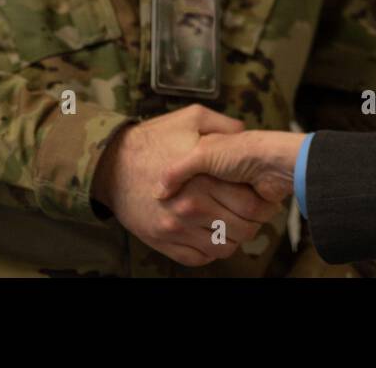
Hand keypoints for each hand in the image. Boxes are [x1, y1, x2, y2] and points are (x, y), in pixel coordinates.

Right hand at [91, 104, 283, 266]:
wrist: (111, 164)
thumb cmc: (153, 139)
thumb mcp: (191, 119)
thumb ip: (223, 126)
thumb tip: (247, 133)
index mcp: (203, 180)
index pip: (251, 206)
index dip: (264, 204)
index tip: (263, 197)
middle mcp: (191, 209)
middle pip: (242, 230)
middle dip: (253, 222)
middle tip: (250, 212)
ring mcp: (176, 229)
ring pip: (223, 248)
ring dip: (233, 238)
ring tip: (231, 222)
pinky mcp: (163, 242)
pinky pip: (199, 258)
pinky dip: (210, 250)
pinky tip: (210, 233)